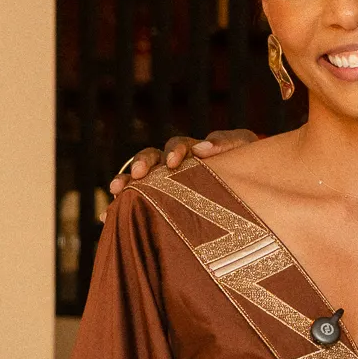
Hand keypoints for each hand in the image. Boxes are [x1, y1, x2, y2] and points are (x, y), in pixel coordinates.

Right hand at [104, 130, 259, 214]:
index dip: (173, 151)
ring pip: (138, 178)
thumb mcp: (243, 148)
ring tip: (116, 192)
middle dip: (142, 163)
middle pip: (150, 157)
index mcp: (192, 150)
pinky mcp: (157, 203)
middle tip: (139, 174)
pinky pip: (134, 202)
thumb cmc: (247, 162)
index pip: (177, 144)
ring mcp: (162, 183)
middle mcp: (172, 165)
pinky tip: (105, 216)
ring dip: (125, 181)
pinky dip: (119, 207)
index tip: (174, 162)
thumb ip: (227, 142)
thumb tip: (203, 147)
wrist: (252, 181)